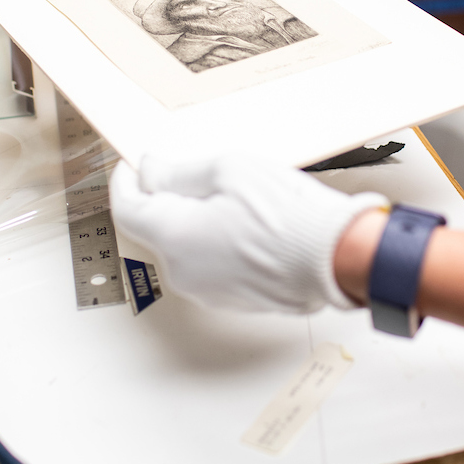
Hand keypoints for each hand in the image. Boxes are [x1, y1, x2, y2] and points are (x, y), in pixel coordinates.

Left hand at [110, 154, 388, 312]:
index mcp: (174, 239)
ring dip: (195, 220)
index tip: (135, 164)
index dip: (126, 181)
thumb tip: (150, 173)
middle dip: (167, 197)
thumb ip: (179, 174)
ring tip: (234, 195)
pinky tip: (248, 222)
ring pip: (185, 246)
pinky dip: (217, 241)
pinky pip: (210, 264)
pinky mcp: (233, 299)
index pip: (127, 209)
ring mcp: (208, 291)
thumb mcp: (229, 170)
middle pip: (156, 228)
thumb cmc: (289, 213)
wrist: (336, 257)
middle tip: (196, 169)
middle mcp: (183, 273)